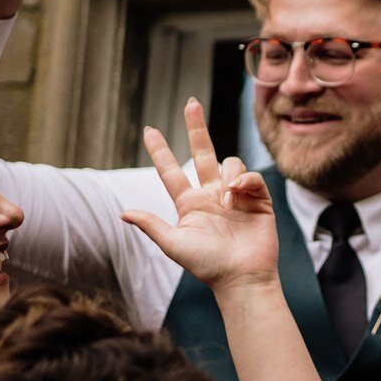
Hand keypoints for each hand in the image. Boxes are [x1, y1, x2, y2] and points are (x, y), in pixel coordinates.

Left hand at [121, 98, 277, 291]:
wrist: (242, 277)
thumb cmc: (207, 266)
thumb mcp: (174, 245)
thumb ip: (151, 226)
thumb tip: (122, 213)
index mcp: (189, 203)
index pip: (171, 171)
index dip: (160, 150)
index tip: (149, 130)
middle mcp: (211, 195)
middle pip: (203, 152)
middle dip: (196, 127)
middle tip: (191, 103)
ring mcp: (235, 196)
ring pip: (230, 164)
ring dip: (228, 175)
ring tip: (229, 201)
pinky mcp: (258, 200)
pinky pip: (251, 176)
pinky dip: (245, 182)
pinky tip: (240, 197)